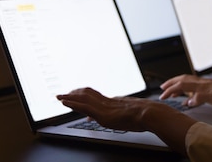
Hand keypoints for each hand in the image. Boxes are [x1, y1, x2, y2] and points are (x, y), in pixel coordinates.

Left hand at [58, 87, 196, 154]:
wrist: (151, 114)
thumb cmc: (148, 115)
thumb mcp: (136, 114)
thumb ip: (128, 114)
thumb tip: (128, 117)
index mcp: (116, 102)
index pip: (97, 97)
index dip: (86, 96)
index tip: (78, 95)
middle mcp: (109, 102)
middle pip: (88, 94)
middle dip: (75, 94)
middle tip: (64, 94)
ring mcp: (105, 107)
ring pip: (83, 98)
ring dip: (69, 97)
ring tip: (60, 97)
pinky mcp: (103, 113)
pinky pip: (83, 106)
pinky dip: (72, 103)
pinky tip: (64, 102)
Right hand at [159, 74, 211, 107]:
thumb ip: (200, 98)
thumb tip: (188, 101)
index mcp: (201, 84)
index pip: (181, 85)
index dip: (170, 89)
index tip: (162, 95)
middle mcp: (202, 83)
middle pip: (183, 80)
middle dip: (171, 84)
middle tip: (163, 88)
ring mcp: (207, 85)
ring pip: (188, 84)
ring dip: (179, 87)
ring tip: (172, 92)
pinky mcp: (211, 89)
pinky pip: (195, 89)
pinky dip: (188, 93)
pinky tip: (190, 99)